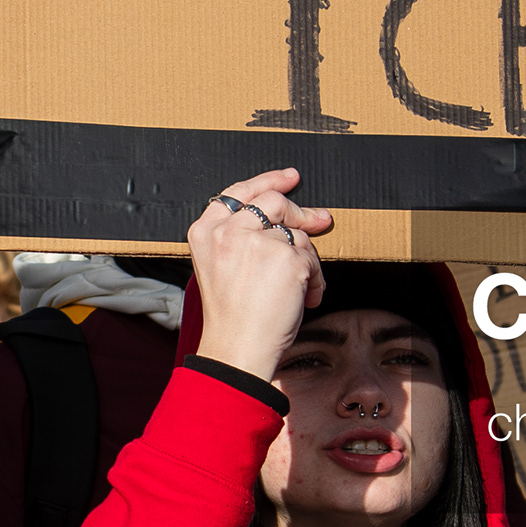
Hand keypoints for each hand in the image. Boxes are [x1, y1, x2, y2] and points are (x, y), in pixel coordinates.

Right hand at [187, 167, 329, 378]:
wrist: (237, 348)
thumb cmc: (231, 317)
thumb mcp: (220, 267)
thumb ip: (241, 237)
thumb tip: (290, 217)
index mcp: (205, 232)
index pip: (237, 193)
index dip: (267, 180)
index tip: (289, 178)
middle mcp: (228, 231)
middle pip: (273, 202)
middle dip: (301, 211)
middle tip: (320, 219)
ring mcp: (258, 242)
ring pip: (297, 234)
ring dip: (308, 260)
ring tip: (303, 287)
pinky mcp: (287, 257)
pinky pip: (312, 258)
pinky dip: (316, 279)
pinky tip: (306, 298)